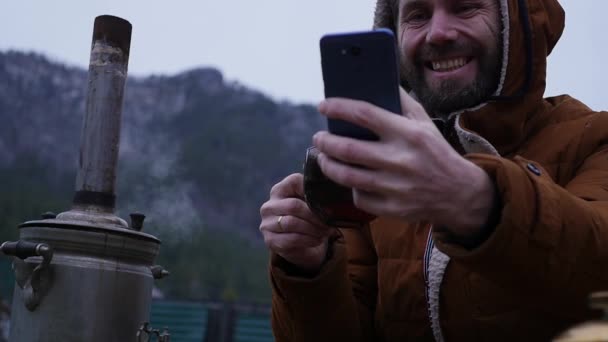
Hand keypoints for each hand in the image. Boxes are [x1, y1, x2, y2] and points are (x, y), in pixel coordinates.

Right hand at [259, 173, 334, 271]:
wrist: (303, 246)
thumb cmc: (309, 219)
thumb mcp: (312, 204)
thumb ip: (317, 195)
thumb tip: (331, 196)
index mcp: (280, 190)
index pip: (295, 182)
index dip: (313, 191)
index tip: (328, 201)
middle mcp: (269, 205)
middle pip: (294, 206)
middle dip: (315, 215)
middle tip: (329, 222)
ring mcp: (267, 224)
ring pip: (292, 223)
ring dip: (313, 229)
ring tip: (325, 231)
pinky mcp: (270, 241)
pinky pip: (292, 239)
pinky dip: (308, 239)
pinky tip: (317, 240)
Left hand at [313, 88, 495, 237]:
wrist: (459, 193)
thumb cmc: (435, 151)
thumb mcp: (424, 122)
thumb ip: (401, 101)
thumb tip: (374, 80)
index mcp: (408, 133)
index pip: (365, 114)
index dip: (339, 108)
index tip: (323, 106)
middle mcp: (401, 160)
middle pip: (348, 149)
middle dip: (326, 142)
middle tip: (318, 137)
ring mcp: (396, 187)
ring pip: (347, 177)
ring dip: (328, 165)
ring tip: (323, 156)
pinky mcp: (393, 208)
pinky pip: (359, 198)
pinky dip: (350, 188)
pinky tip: (349, 179)